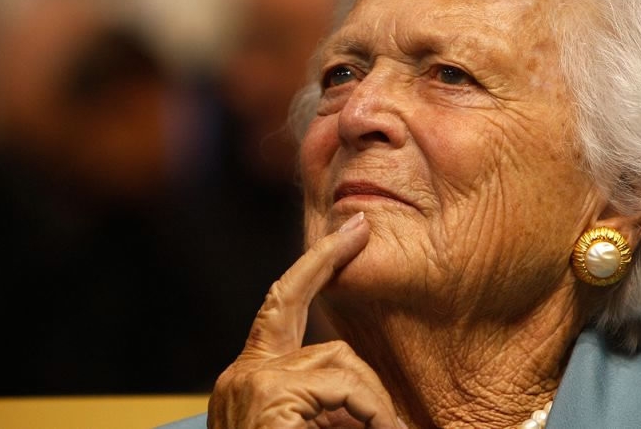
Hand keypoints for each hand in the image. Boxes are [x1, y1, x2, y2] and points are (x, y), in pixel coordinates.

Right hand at [208, 212, 402, 427]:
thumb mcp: (310, 426)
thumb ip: (332, 404)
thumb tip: (386, 408)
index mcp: (249, 379)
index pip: (284, 304)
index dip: (318, 262)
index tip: (355, 231)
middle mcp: (241, 374)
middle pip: (331, 346)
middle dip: (371, 386)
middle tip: (398, 425)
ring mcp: (251, 382)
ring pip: (343, 362)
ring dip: (376, 408)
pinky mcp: (268, 394)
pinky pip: (345, 384)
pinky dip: (375, 413)